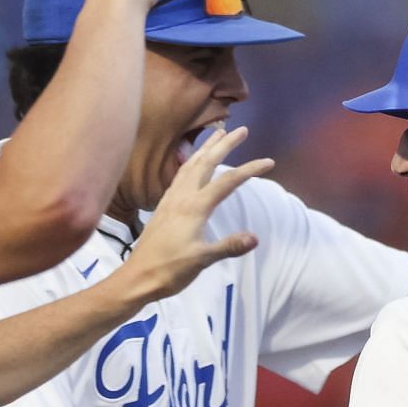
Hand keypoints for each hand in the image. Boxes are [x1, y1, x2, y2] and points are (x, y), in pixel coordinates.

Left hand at [119, 126, 266, 302]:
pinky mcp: (164, 205)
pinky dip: (191, 161)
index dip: (250, 170)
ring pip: (191, 164)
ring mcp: (171, 199)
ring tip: (218, 133)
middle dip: (225, 144)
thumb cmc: (170, 270)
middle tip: (241, 129)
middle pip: (207, 162)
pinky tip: (193, 162)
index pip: (228, 182)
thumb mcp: (202, 260)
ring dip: (206, 148)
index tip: (269, 162)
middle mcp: (182, 197)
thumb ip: (229, 246)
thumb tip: (255, 237)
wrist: (138, 276)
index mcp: (195, 207)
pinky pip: (180, 174)